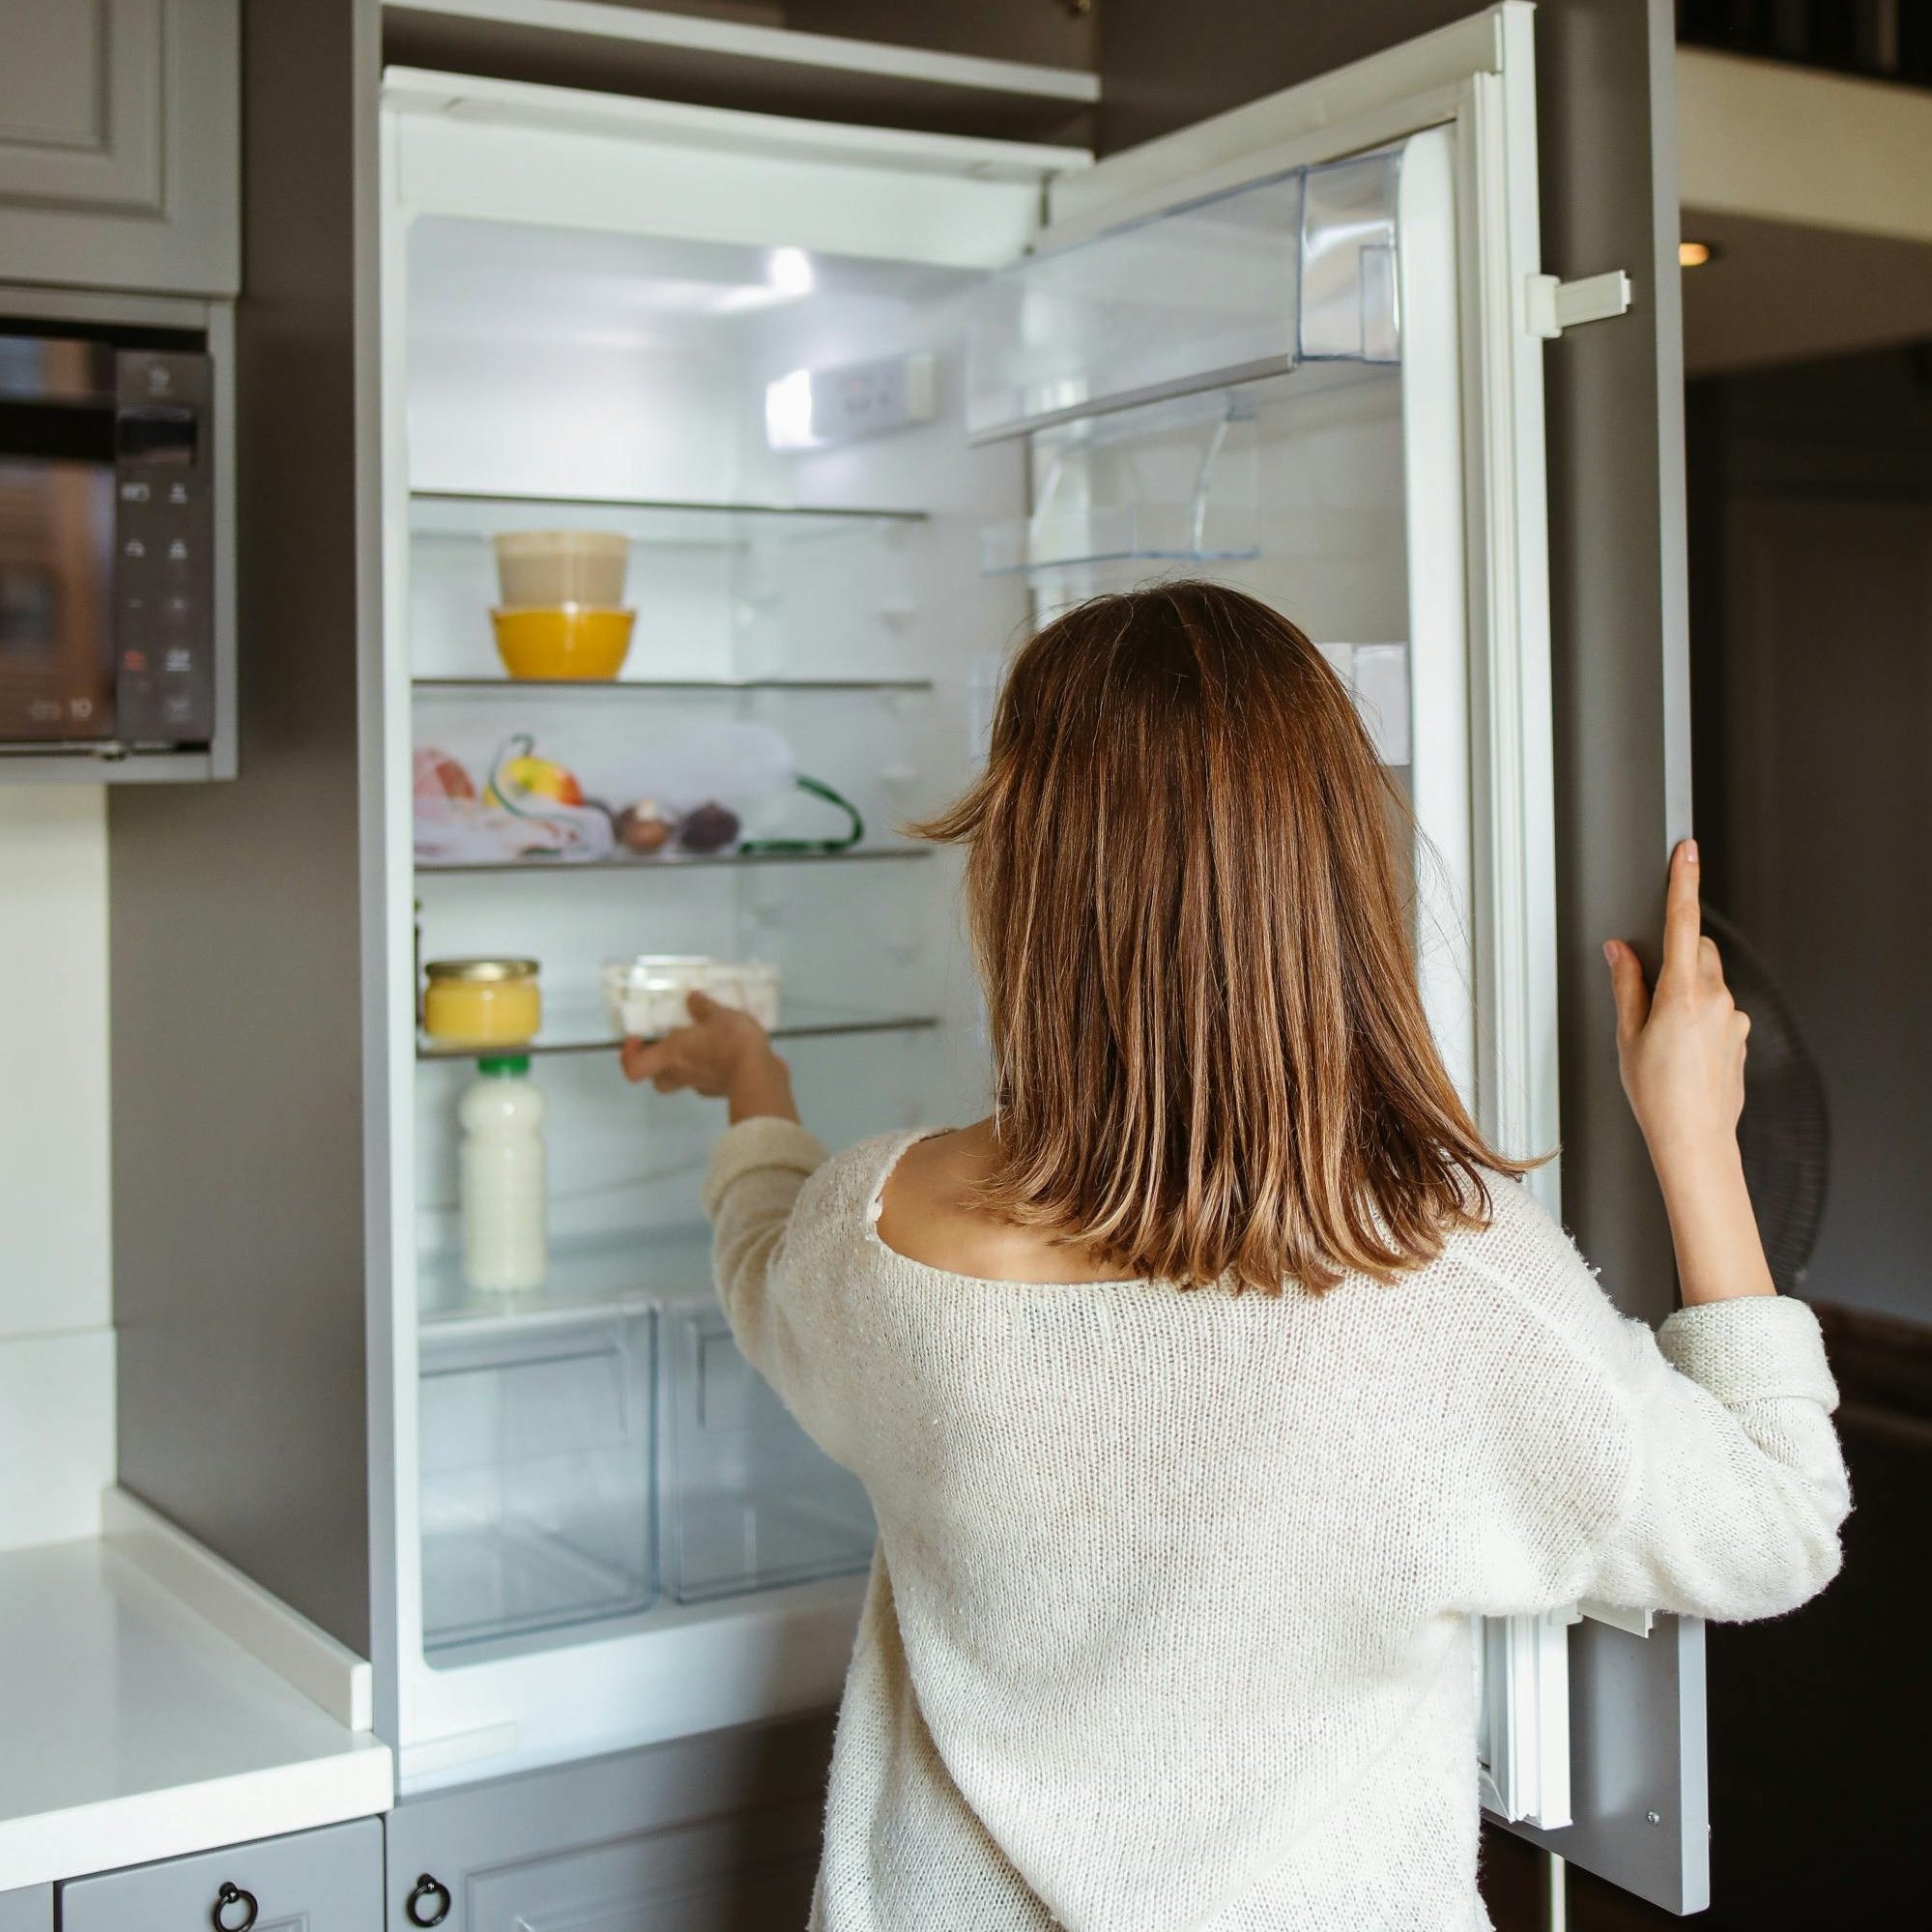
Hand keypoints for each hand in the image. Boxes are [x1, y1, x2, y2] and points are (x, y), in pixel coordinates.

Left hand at [620, 990, 798, 1123]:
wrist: (759, 1074)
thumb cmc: (730, 1042)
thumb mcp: (719, 1014)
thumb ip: (704, 1007)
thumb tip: (692, 997)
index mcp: (672, 1054)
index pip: (634, 1068)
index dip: (629, 1056)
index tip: (638, 1040)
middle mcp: (681, 1073)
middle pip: (657, 1080)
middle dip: (660, 1066)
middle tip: (672, 1047)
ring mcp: (701, 1086)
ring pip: (683, 1081)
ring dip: (688, 1067)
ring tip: (705, 1047)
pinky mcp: (721, 1091)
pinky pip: (709, 1081)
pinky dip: (713, 1070)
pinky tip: (728, 1056)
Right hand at [1603, 840, 1773, 1303]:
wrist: (1695, 1139)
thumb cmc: (1657, 1096)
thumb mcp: (1627, 1037)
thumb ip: (1627, 986)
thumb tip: (1621, 952)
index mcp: (1681, 994)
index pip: (1682, 922)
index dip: (1684, 882)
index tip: (1687, 851)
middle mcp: (1716, 999)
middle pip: (1699, 949)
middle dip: (1677, 953)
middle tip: (1649, 988)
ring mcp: (1734, 1017)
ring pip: (1711, 979)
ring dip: (1689, 989)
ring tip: (1664, 1033)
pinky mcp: (1742, 1034)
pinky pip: (1721, 1008)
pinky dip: (1702, 1015)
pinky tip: (1684, 1049)